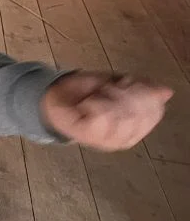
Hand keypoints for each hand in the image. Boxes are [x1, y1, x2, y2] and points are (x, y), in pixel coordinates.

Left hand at [41, 71, 172, 150]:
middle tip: (109, 86)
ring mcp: (108, 140)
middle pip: (139, 113)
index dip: (144, 91)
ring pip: (122, 115)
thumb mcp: (116, 84)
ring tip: (98, 94)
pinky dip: (95, 103)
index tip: (128, 80)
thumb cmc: (86, 92)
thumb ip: (141, 88)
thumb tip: (166, 91)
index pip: (154, 111)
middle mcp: (126, 138)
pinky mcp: (89, 137)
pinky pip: (102, 117)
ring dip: (109, 97)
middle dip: (125, 93)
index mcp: (137, 126)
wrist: (53, 97)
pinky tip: (88, 102)